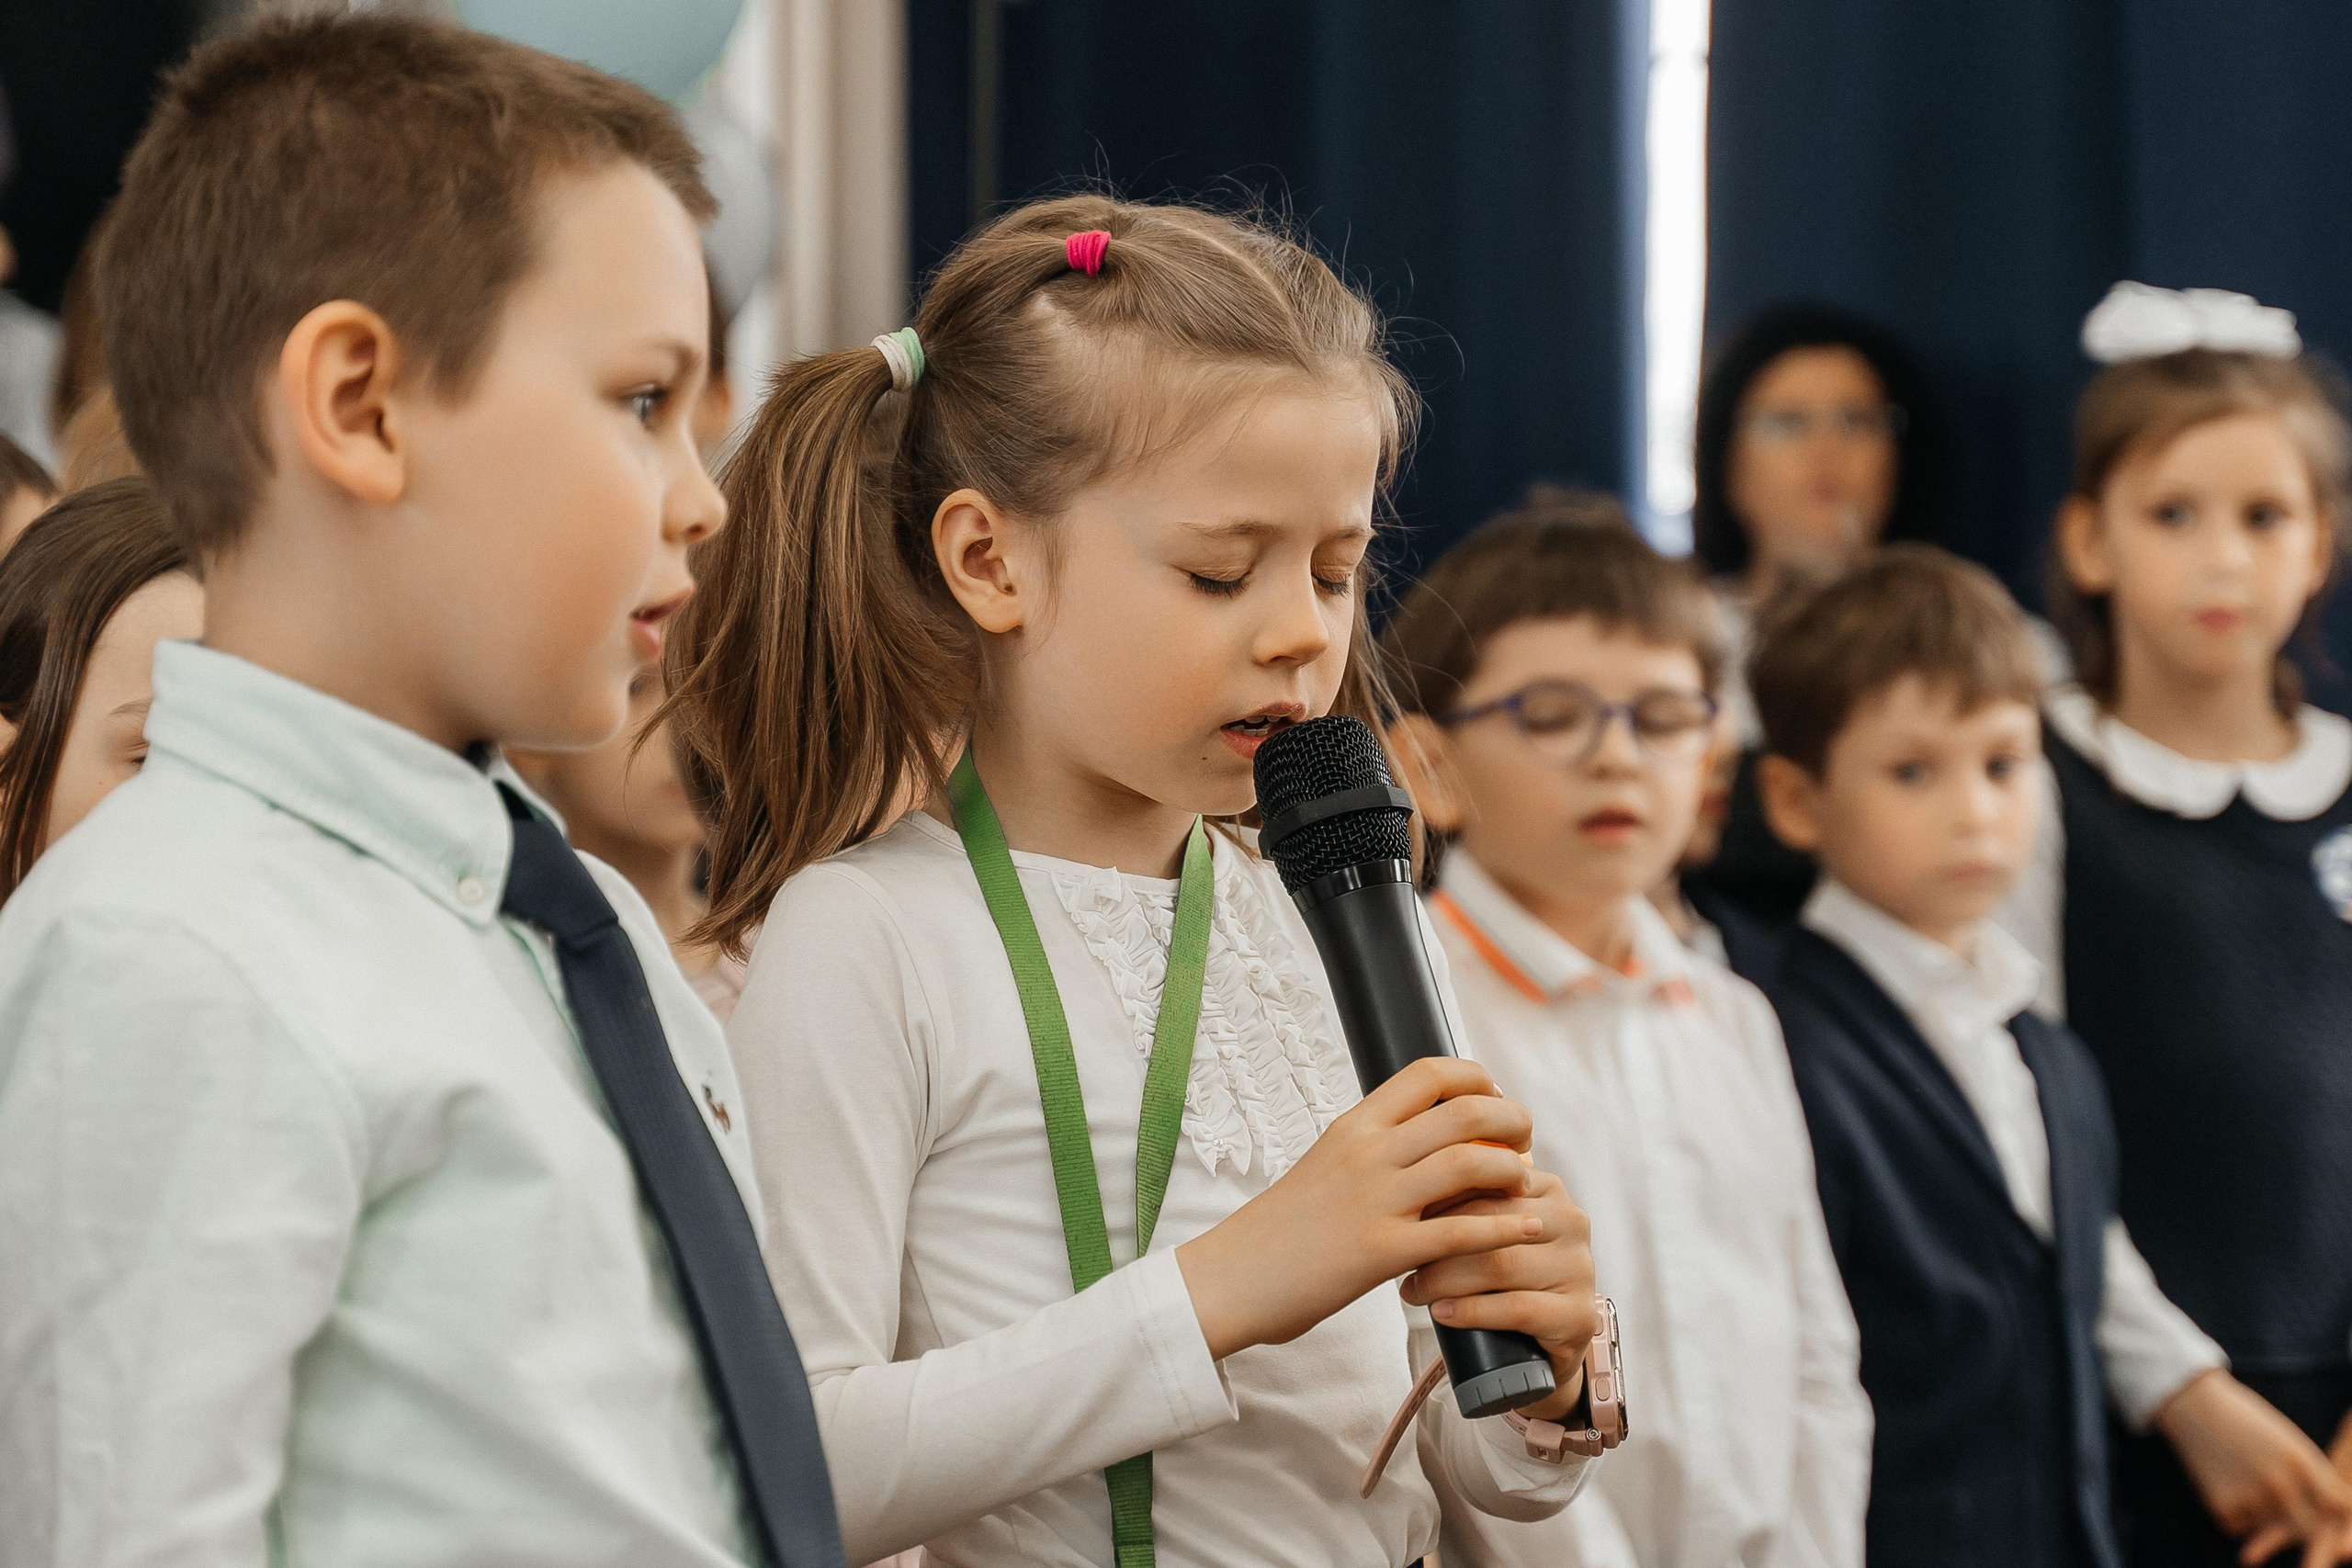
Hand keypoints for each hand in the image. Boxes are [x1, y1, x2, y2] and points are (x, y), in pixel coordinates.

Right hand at [1176, 1056, 1543, 1359]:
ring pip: (1470, 1162)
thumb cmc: (1279, 1229)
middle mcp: (1367, 1153)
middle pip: (1464, 1111)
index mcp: (1354, 1126)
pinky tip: (1528, 1227)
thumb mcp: (1324, 1166)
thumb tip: (1422, 1138)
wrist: (1229, 1278)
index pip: (1429, 1073)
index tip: (1495, 1098)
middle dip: (1511, 1120)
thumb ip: (1372, 1148)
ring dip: (1513, 1170)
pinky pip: (1460, 1232)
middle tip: (1524, 1141)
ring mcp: (1375, 1201)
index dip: (1477, 1078)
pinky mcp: (1380, 1252)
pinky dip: (1505, 1227)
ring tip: (1526, 1182)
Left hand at [1397, 1163, 1597, 1421]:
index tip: (1399, 1214)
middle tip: (1399, 1258)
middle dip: (1437, 1240)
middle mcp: (1571, 1221)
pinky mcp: (1578, 1315)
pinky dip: (1472, 1311)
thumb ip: (1462, 1195)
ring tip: (1413, 1290)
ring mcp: (1579, 1268)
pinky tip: (1442, 1313)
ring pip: (1499, 1264)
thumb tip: (1399, 1174)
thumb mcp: (1486, 1227)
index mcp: (1547, 1187)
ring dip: (1445, 1279)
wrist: (1541, 1342)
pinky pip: (1517, 1308)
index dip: (1438, 1198)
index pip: (1486, 1180)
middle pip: (1491, 1220)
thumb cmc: (1500, 1275)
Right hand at [2155, 1369, 2351, 1566]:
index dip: (2335, 1513)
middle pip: (2309, 1528)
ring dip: (2266, 1517)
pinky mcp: (2222, 1508)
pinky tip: (2228, 1487)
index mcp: (2301, 1461)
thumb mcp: (2289, 1441)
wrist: (2194, 1406)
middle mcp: (2279, 1483)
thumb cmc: (2249, 1422)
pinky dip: (2238, 1515)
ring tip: (2248, 1483)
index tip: (2325, 1510)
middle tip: (2284, 1506)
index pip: (2338, 1507)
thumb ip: (2317, 1477)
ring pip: (2272, 1529)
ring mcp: (2250, 1498)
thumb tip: (2341, 1512)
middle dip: (2303, 1525)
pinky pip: (2241, 1528)